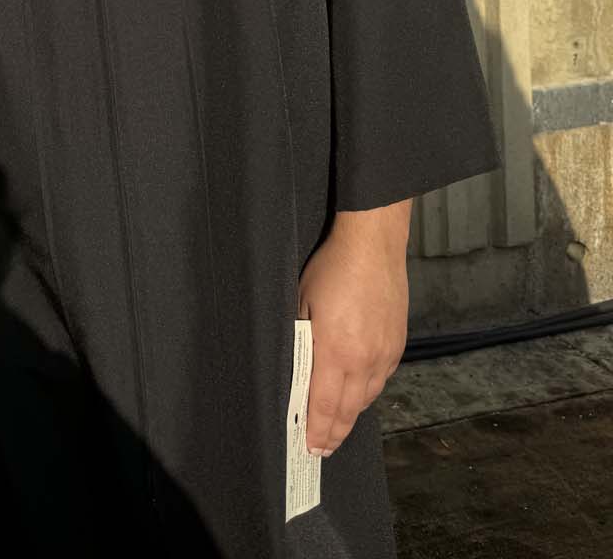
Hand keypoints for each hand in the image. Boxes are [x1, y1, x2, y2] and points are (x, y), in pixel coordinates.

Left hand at [297, 201, 410, 456]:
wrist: (373, 246)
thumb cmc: (331, 270)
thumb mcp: (303, 304)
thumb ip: (302, 343)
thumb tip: (298, 374)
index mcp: (334, 352)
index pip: (323, 405)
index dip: (315, 430)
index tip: (309, 448)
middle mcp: (362, 360)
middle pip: (347, 410)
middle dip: (333, 433)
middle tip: (321, 450)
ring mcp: (384, 354)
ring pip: (366, 398)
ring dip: (351, 416)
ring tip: (338, 430)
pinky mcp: (397, 345)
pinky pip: (381, 380)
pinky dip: (367, 393)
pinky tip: (359, 395)